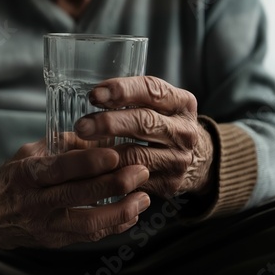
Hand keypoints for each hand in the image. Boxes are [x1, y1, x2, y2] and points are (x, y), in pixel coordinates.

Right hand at [0, 139, 150, 250]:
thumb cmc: (11, 179)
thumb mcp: (29, 153)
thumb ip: (63, 144)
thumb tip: (100, 135)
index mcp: (27, 174)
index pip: (60, 169)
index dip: (88, 163)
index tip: (115, 155)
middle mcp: (34, 202)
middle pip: (79, 195)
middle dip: (115, 184)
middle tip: (140, 172)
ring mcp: (44, 225)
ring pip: (88, 223)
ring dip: (121, 211)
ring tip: (144, 198)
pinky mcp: (54, 241)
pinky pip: (88, 236)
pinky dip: (113, 227)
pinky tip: (132, 215)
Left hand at [75, 76, 214, 198]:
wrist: (194, 160)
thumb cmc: (162, 125)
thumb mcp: (158, 105)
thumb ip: (130, 99)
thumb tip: (89, 97)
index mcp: (183, 103)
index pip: (152, 90)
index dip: (122, 91)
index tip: (95, 95)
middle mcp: (184, 131)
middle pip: (144, 122)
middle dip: (109, 123)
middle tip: (82, 125)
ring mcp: (178, 160)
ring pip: (137, 155)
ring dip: (105, 152)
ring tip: (81, 148)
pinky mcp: (168, 184)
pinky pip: (132, 180)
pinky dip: (109, 174)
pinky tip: (89, 170)